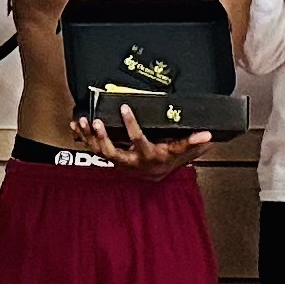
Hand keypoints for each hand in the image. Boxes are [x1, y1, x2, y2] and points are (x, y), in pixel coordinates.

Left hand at [73, 98, 209, 177]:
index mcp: (147, 156)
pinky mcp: (110, 156)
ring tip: (83, 121)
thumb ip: (193, 143)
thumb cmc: (168, 159)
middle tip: (96, 121)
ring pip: (99, 151)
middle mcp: (130, 161)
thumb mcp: (181, 152)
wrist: (156, 175)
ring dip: (89, 137)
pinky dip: (84, 137)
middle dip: (103, 138)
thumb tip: (208, 136)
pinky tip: (76, 125)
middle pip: (112, 152)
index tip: (124, 107)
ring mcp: (118, 160)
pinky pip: (93, 148)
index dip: (131, 125)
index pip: (138, 140)